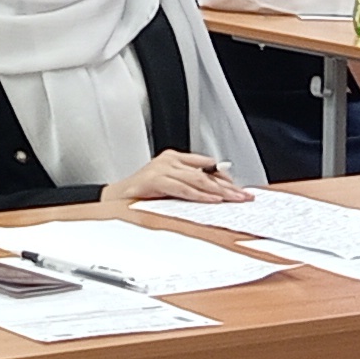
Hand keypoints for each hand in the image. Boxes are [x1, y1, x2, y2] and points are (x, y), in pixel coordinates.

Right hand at [111, 150, 245, 204]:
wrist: (115, 198)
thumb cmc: (141, 193)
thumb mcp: (169, 184)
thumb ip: (188, 183)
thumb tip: (215, 191)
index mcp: (174, 158)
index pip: (206, 165)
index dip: (224, 177)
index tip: (239, 188)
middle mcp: (170, 160)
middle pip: (206, 173)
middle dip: (228, 186)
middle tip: (244, 195)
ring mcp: (162, 169)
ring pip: (197, 180)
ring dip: (219, 191)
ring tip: (234, 198)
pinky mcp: (156, 180)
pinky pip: (183, 189)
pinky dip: (199, 195)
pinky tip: (212, 200)